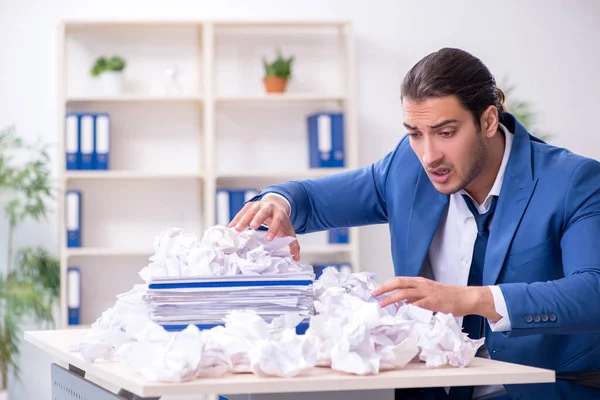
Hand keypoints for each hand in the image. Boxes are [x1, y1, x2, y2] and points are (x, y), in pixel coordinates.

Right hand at [228, 194, 299, 260]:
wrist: (275, 204)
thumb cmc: (281, 221)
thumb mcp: (288, 230)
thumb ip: (293, 244)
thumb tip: (296, 258)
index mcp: (279, 213)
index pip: (277, 220)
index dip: (273, 229)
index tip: (269, 239)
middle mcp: (269, 207)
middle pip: (263, 212)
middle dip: (258, 219)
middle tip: (253, 227)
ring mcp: (258, 205)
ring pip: (250, 211)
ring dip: (243, 220)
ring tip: (236, 229)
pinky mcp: (249, 206)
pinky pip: (241, 212)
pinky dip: (236, 220)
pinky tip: (230, 228)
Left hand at [371, 276, 499, 318]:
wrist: (466, 297)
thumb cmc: (448, 297)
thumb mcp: (429, 293)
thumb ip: (416, 296)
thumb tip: (402, 303)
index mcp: (420, 282)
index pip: (399, 280)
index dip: (386, 284)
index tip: (376, 290)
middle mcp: (421, 284)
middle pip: (398, 283)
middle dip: (384, 288)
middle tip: (373, 294)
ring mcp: (427, 292)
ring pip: (405, 292)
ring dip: (391, 298)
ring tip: (382, 304)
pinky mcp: (433, 302)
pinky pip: (417, 304)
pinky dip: (407, 307)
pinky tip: (400, 312)